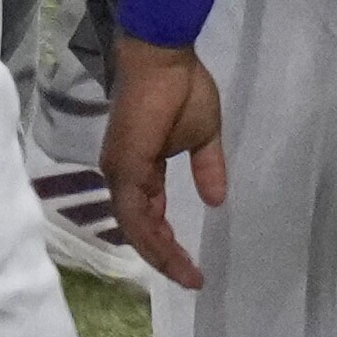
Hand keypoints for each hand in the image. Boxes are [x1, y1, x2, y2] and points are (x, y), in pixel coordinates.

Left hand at [103, 34, 225, 290]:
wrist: (163, 57)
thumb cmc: (182, 87)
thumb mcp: (204, 136)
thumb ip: (207, 168)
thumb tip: (217, 201)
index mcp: (139, 168)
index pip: (150, 216)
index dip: (169, 242)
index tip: (194, 267)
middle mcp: (122, 175)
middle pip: (140, 229)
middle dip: (165, 257)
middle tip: (192, 279)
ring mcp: (119, 171)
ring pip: (136, 227)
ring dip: (160, 254)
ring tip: (186, 274)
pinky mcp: (124, 166)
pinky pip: (135, 213)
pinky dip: (152, 237)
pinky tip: (172, 253)